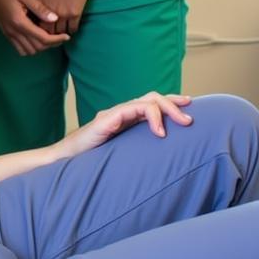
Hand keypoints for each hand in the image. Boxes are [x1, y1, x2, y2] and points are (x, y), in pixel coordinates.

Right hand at [0, 0, 69, 55]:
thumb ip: (39, 8)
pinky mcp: (6, 33)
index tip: (67, 36)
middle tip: (60, 36)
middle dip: (51, 44)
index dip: (57, 39)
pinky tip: (35, 37)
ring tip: (48, 36)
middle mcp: (13, 31)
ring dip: (40, 47)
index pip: (42, 38)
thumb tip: (55, 19)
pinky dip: (30, 47)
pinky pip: (19, 48)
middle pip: (37, 47)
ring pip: (28, 51)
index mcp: (19, 21)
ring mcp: (8, 33)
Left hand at [36, 0, 93, 34]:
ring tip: (62, 38)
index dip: (39, 29)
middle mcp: (50, 11)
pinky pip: (73, 27)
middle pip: (47, 30)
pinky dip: (72, 31)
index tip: (41, 32)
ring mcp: (63, 13)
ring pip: (60, 31)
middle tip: (51, 40)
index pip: (37, 22)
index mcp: (41, 3)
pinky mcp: (75, 13)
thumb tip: (41, 8)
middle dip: (49, 36)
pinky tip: (72, 31)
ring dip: (61, 35)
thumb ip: (43, 0)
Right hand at [60, 92, 193, 158]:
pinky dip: (148, 116)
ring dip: (166, 110)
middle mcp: (121, 112)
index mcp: (127, 119)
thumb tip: (169, 160)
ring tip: (181, 123)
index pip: (152, 103)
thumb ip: (141, 148)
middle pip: (151, 97)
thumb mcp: (125, 153)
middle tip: (190, 120)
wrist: (68, 160)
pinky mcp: (105, 120)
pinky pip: (129, 109)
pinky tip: (158, 131)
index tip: (190, 106)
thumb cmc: (95, 159)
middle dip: (173, 104)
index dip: (171, 102)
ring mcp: (113, 115)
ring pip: (145, 101)